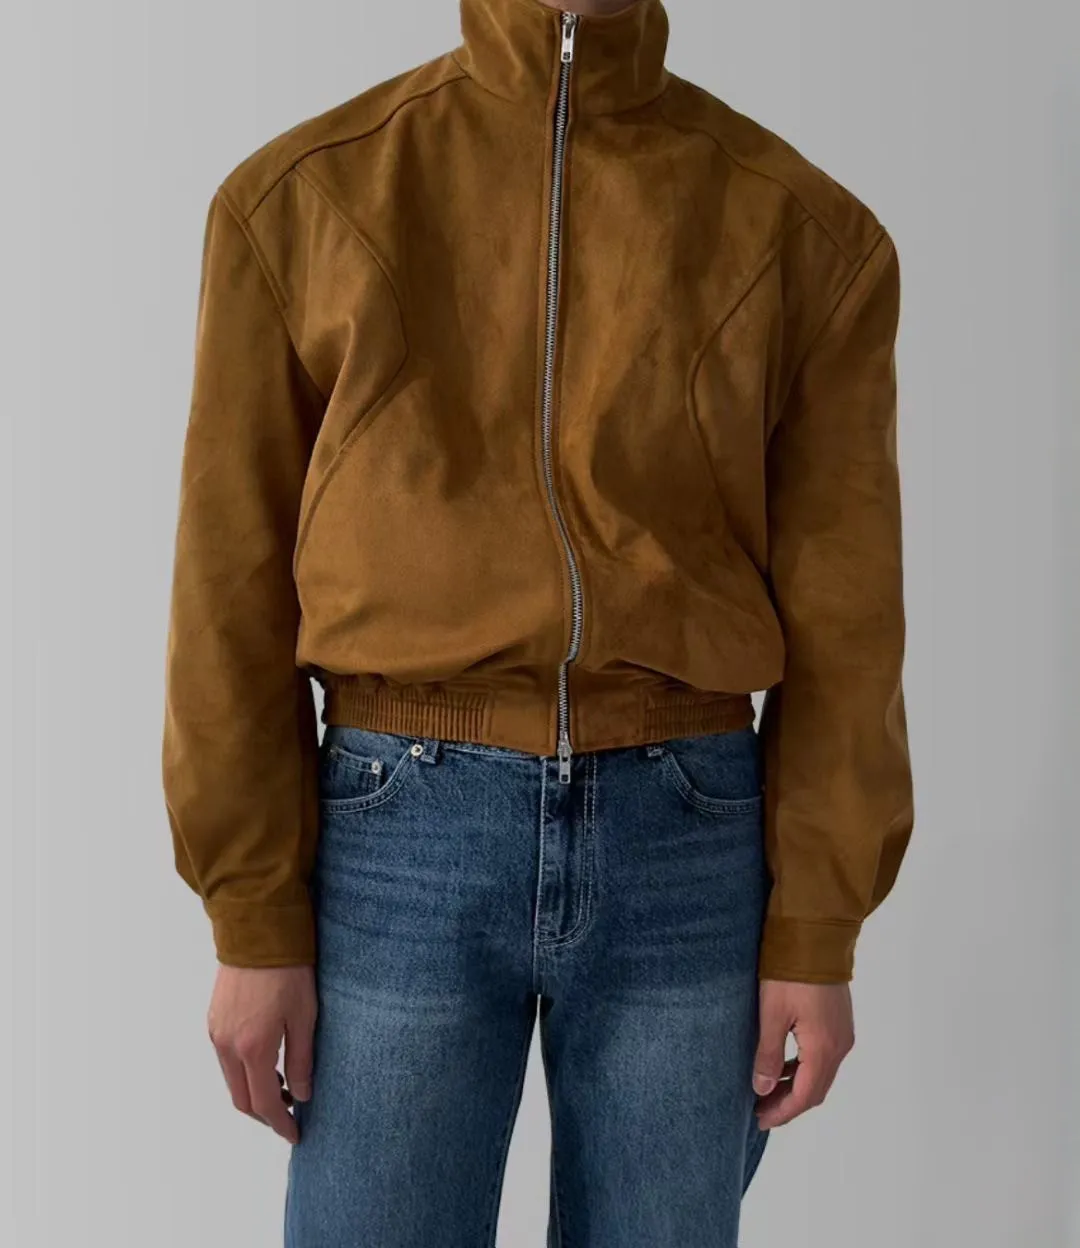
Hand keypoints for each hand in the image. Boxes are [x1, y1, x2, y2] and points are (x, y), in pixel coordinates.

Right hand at [207, 964, 316, 1142]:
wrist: (258, 932)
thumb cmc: (288, 970)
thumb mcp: (305, 1016)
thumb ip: (302, 1059)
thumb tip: (303, 1094)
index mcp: (252, 1048)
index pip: (264, 1103)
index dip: (280, 1124)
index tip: (295, 1134)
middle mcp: (227, 1045)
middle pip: (241, 1098)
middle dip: (265, 1114)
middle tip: (290, 1114)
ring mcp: (216, 1032)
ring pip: (231, 1079)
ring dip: (253, 1091)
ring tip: (284, 1087)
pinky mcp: (213, 1019)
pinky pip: (225, 1059)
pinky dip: (243, 1071)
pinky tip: (265, 1063)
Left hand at [752, 979, 853, 1128]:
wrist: (817, 935)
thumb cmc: (791, 972)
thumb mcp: (772, 1013)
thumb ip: (768, 1054)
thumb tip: (762, 1089)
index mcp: (824, 1048)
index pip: (805, 1096)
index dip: (782, 1112)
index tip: (759, 1120)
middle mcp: (840, 1046)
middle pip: (816, 1090)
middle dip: (789, 1104)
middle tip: (760, 1111)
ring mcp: (843, 1034)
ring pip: (821, 1074)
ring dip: (797, 1087)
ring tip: (767, 1091)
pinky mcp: (839, 1022)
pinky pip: (824, 1057)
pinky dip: (804, 1069)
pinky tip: (784, 1066)